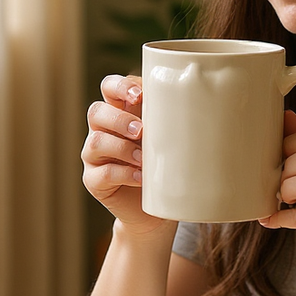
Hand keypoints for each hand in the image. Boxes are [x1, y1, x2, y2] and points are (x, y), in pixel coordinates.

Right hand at [81, 75, 164, 234]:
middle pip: (96, 112)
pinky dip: (124, 174)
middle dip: (120, 119)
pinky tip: (141, 178)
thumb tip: (200, 104)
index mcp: (119, 113)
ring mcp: (94, 156)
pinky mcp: (94, 181)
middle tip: (141, 131)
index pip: (109, 87)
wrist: (155, 209)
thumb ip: (171, 120)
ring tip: (144, 159)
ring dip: (122, 148)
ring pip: (96, 141)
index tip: (140, 95)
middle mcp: (102, 131)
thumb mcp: (168, 139)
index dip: (119, 86)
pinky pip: (102, 173)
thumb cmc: (164, 166)